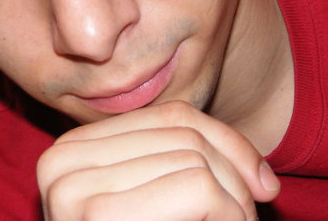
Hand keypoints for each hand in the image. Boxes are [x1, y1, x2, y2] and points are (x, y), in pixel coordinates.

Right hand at [37, 100, 279, 219]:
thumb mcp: (163, 199)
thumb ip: (193, 165)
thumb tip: (265, 181)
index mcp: (75, 147)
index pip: (173, 116)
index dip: (230, 145)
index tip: (262, 185)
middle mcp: (61, 158)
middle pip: (185, 136)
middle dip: (234, 176)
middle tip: (244, 217)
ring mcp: (70, 187)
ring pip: (195, 160)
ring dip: (234, 201)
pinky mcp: (93, 216)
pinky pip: (197, 187)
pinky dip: (228, 213)